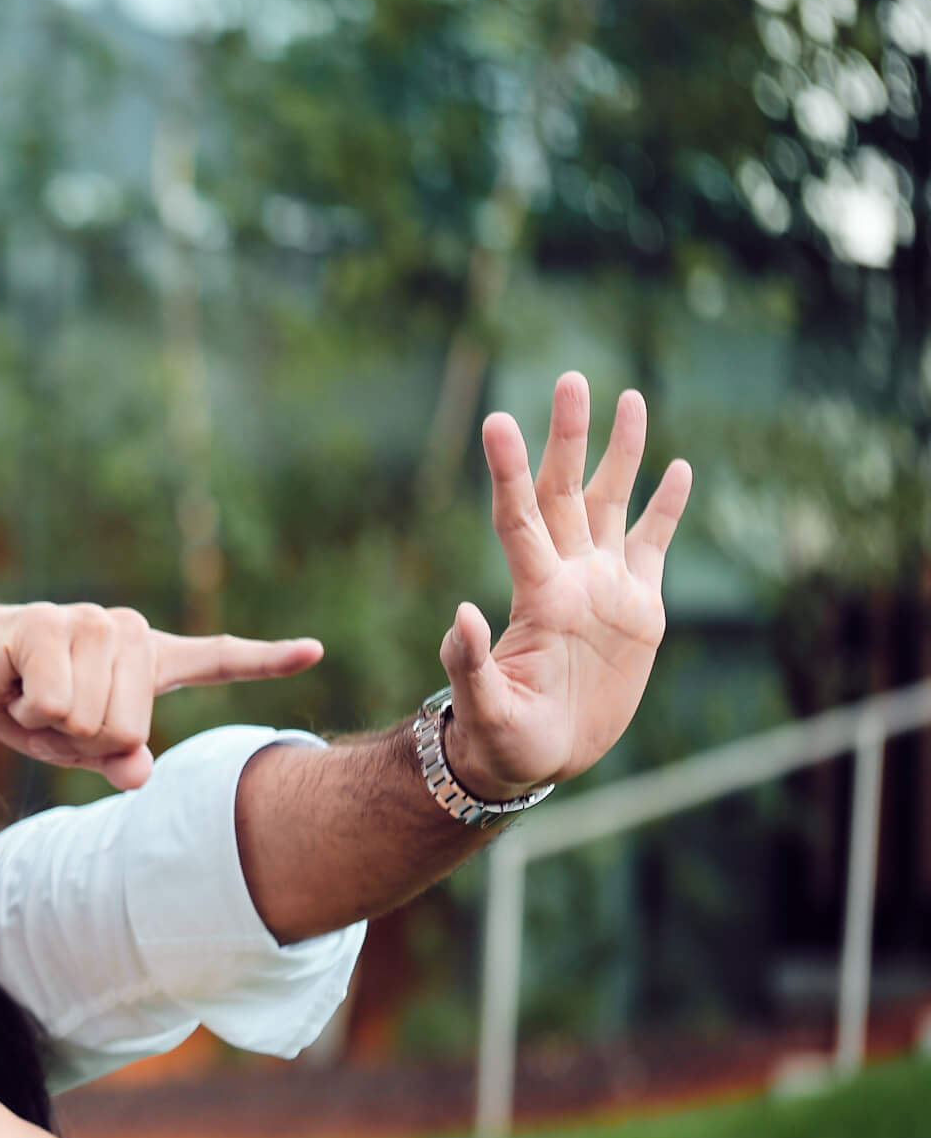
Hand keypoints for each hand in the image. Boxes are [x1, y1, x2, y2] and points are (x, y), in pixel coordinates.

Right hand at [0, 603, 323, 787]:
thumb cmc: (22, 704)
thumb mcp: (74, 747)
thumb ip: (114, 759)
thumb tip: (140, 772)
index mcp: (145, 659)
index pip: (214, 659)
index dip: (264, 660)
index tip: (314, 652)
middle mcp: (127, 632)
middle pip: (130, 729)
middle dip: (81, 742)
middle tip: (49, 713)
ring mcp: (89, 623)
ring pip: (93, 720)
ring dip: (49, 726)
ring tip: (30, 696)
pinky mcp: (47, 625)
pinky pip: (56, 704)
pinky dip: (26, 713)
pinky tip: (12, 686)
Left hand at [444, 374, 692, 798]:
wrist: (536, 760)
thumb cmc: (501, 740)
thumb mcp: (485, 709)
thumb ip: (469, 665)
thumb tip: (459, 616)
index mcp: (535, 596)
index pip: (518, 518)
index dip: (507, 472)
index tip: (496, 422)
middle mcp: (568, 578)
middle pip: (567, 491)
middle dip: (570, 436)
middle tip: (572, 377)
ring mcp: (603, 589)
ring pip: (613, 504)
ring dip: (621, 453)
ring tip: (630, 397)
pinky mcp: (637, 609)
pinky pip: (652, 546)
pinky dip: (667, 508)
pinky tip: (678, 468)